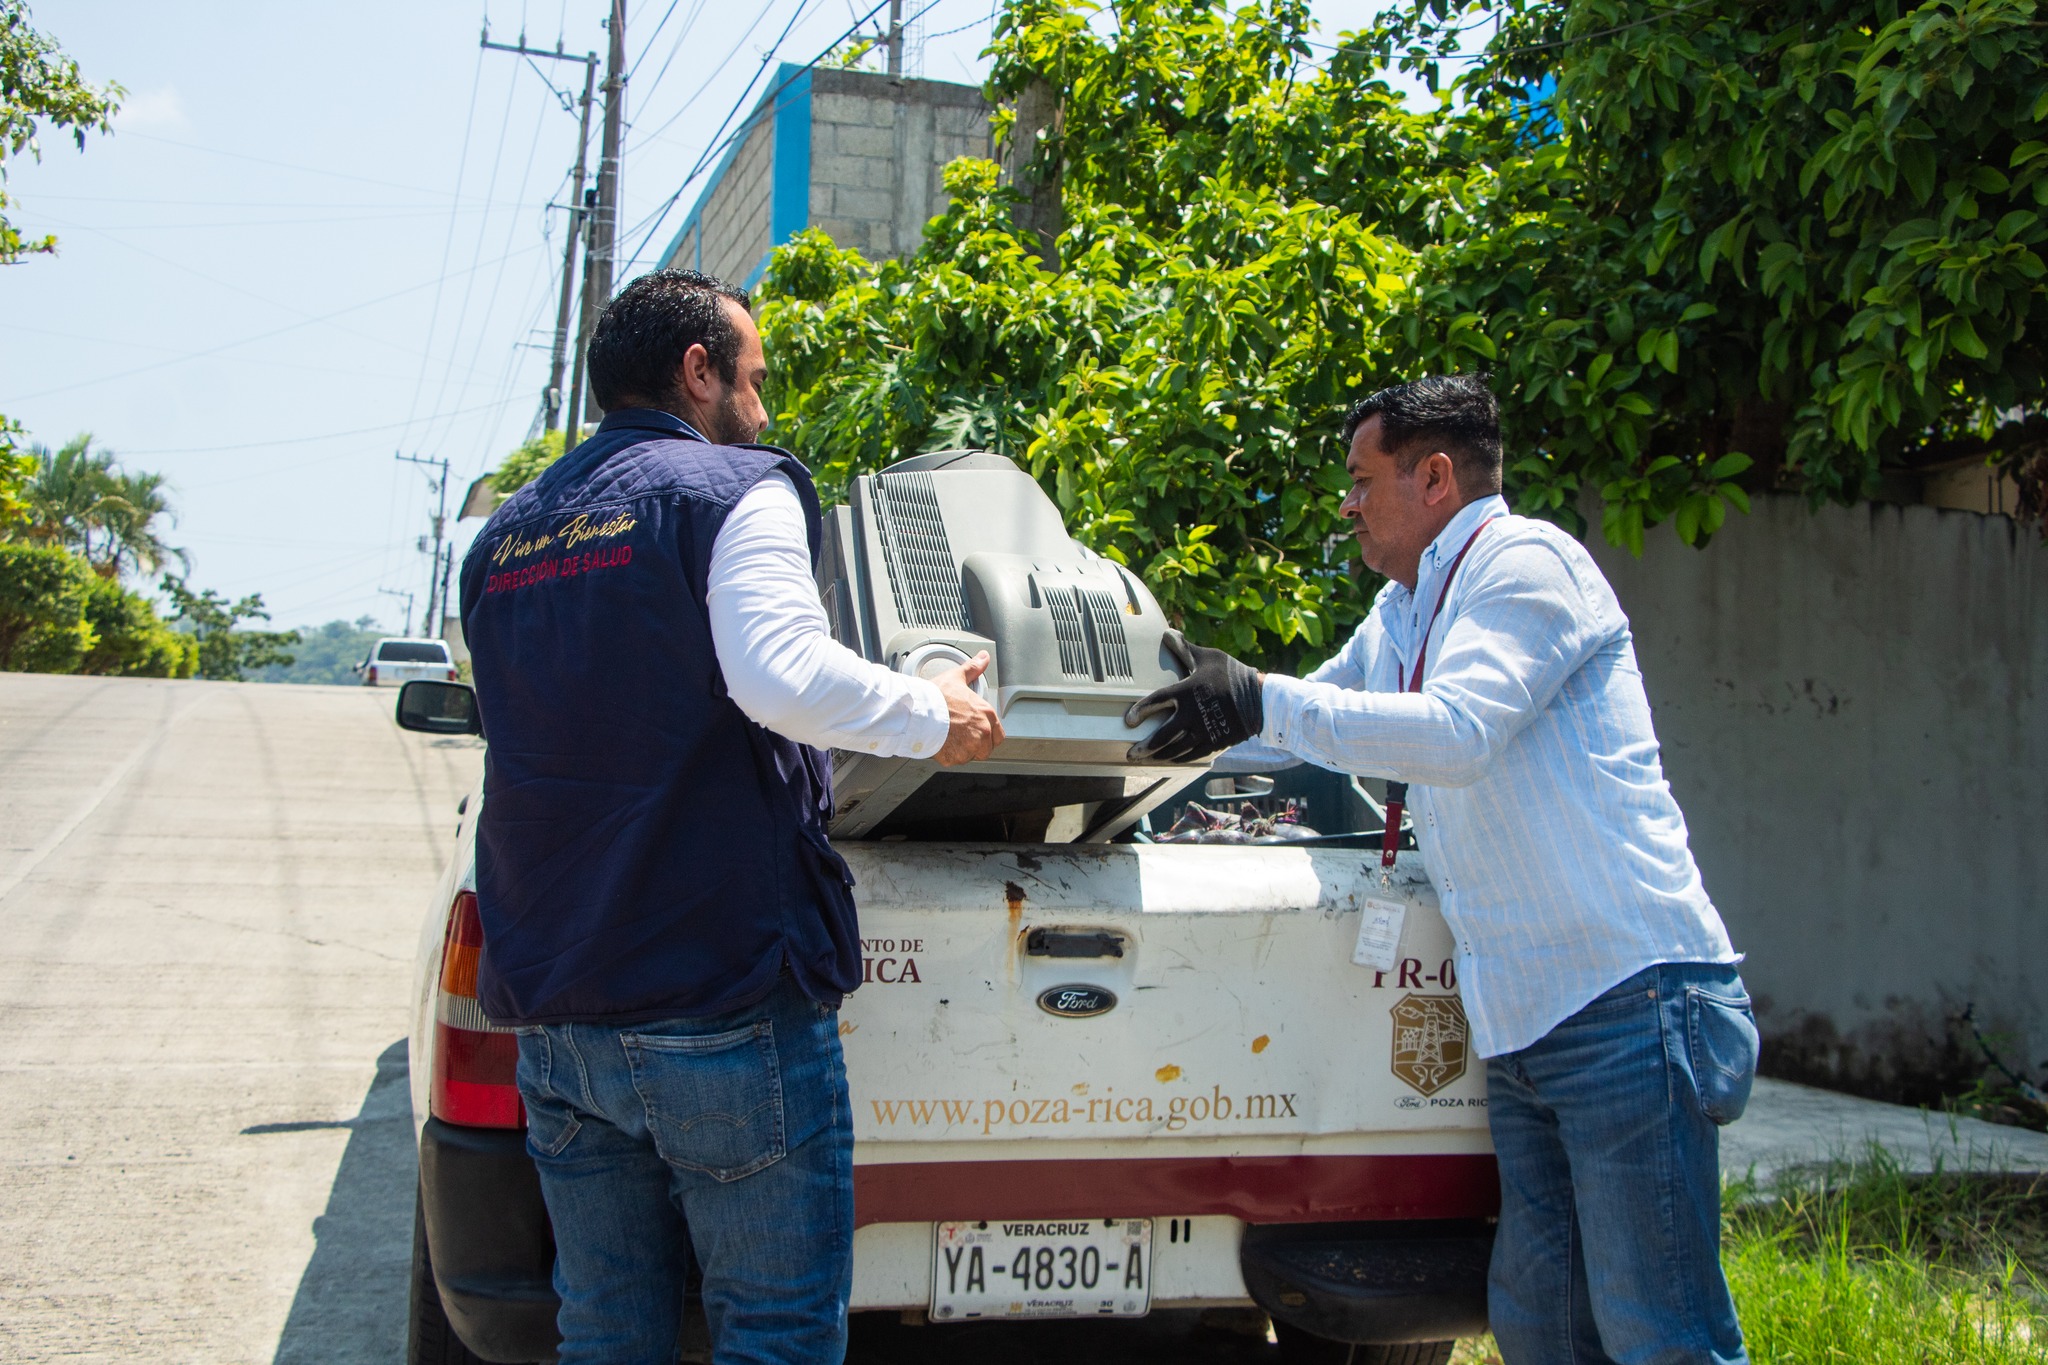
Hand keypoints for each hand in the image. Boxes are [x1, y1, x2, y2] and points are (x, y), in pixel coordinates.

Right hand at [932, 651, 1003, 765]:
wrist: (917, 711)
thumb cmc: (936, 696)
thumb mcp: (957, 678)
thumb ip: (973, 668)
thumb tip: (983, 658)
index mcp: (986, 715)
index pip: (998, 735)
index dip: (988, 734)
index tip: (977, 731)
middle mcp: (982, 733)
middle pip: (986, 749)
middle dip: (976, 745)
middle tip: (961, 736)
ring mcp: (970, 747)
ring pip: (971, 756)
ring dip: (962, 750)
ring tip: (949, 738)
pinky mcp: (955, 757)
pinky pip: (955, 760)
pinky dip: (949, 755)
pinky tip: (941, 743)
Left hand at [1123, 630, 1263, 762]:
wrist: (1260, 698)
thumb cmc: (1232, 675)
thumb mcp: (1208, 657)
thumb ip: (1185, 649)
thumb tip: (1167, 632)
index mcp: (1187, 691)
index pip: (1157, 701)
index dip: (1141, 711)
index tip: (1130, 721)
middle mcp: (1192, 714)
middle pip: (1162, 735)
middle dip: (1145, 747)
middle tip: (1132, 754)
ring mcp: (1204, 730)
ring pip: (1176, 749)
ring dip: (1159, 756)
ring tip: (1148, 760)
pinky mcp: (1215, 742)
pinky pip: (1193, 754)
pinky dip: (1180, 759)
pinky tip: (1171, 761)